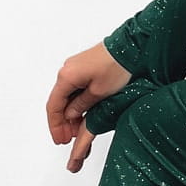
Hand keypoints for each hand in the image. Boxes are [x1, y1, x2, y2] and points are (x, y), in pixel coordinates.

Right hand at [47, 43, 131, 171]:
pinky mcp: (85, 68)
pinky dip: (77, 104)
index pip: (53, 106)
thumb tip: (70, 115)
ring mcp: (75, 68)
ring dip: (71, 114)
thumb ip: (81, 106)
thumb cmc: (118, 66)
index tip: (59, 139)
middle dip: (62, 123)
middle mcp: (67, 71)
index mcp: (67, 77)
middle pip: (58, 102)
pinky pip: (75, 89)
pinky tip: (83, 115)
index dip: (55, 125)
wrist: (132, 46)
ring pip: (67, 96)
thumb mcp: (100, 92)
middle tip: (67, 139)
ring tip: (77, 131)